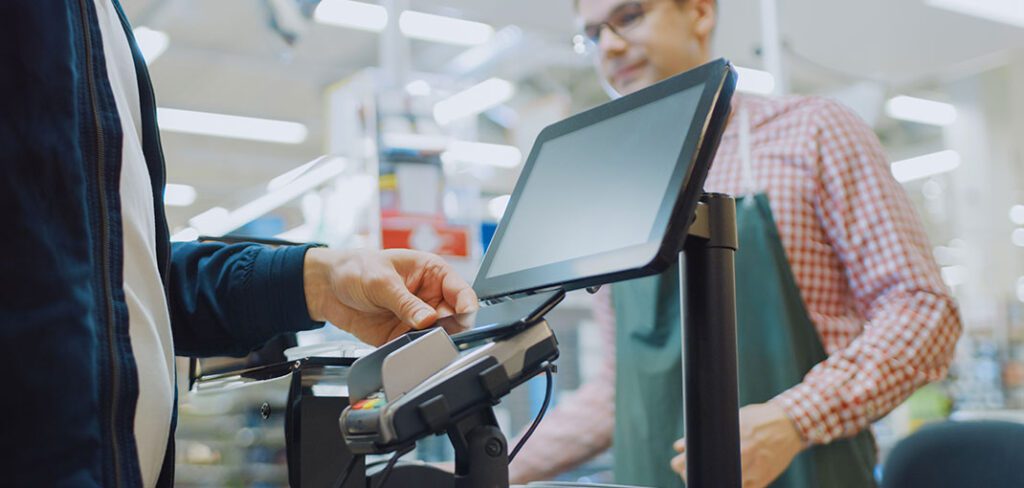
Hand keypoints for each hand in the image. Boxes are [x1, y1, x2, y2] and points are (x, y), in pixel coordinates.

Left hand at [303, 248, 477, 345]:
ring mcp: (417, 318)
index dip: (466, 306)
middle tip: (433, 330)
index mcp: (433, 274)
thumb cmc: (356, 268)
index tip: (462, 317)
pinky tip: (403, 346)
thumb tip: (428, 320)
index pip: (462, 292)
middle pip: (455, 319)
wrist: (327, 287)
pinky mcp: (402, 336)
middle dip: (448, 328)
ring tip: (414, 337)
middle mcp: (430, 297)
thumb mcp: (382, 281)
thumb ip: (406, 302)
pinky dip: (412, 351)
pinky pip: (415, 348)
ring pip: (437, 337)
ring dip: (430, 341)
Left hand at [670, 402, 803, 487]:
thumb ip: (707, 433)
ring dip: (708, 482)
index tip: (678, 462)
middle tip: (684, 470)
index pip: (699, 457)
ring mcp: (752, 471)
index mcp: (731, 438)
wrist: (790, 425)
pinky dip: (729, 485)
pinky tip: (722, 481)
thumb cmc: (757, 419)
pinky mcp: (762, 480)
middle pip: (707, 473)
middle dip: (690, 474)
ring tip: (700, 477)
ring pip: (723, 484)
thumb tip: (679, 445)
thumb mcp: (732, 420)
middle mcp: (741, 456)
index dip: (683, 463)